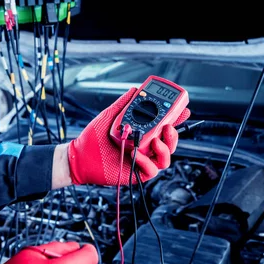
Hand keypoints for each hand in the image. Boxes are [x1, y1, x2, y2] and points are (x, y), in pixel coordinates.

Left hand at [67, 88, 189, 185]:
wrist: (80, 156)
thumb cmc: (94, 138)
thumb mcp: (109, 116)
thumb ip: (123, 104)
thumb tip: (135, 90)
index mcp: (142, 133)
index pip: (164, 126)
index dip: (176, 119)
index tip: (183, 110)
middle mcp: (145, 147)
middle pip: (170, 143)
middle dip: (174, 135)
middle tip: (168, 126)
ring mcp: (143, 161)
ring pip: (165, 158)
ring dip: (165, 149)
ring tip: (154, 141)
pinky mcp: (137, 174)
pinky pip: (151, 170)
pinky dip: (146, 162)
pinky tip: (135, 154)